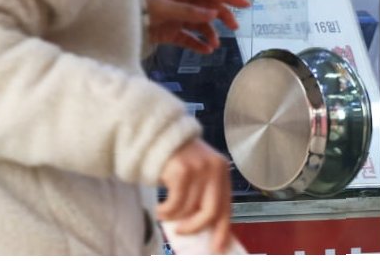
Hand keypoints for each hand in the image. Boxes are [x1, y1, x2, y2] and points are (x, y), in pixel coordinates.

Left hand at [144, 0, 249, 53]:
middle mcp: (178, 2)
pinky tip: (206, 51)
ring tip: (214, 44)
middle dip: (221, 16)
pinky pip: (188, 38)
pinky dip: (198, 44)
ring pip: (199, 24)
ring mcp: (174, 18)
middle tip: (233, 28)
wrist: (118, 25)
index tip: (245, 4)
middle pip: (207, 8)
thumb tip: (214, 13)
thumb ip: (188, 11)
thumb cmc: (138, 9)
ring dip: (209, 33)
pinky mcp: (169, 33)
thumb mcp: (163, 8)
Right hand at [157, 138, 233, 252]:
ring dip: (174, 217)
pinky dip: (166, 210)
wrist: (153, 132)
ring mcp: (199, 168)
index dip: (222, 230)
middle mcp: (215, 169)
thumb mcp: (194, 173)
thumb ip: (202, 194)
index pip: (226, 206)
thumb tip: (205, 230)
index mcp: (221, 170)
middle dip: (196, 227)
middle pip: (211, 211)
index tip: (218, 248)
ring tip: (163, 215)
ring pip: (189, 208)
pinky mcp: (182, 169)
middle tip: (182, 233)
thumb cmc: (173, 156)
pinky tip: (159, 209)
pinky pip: (175, 202)